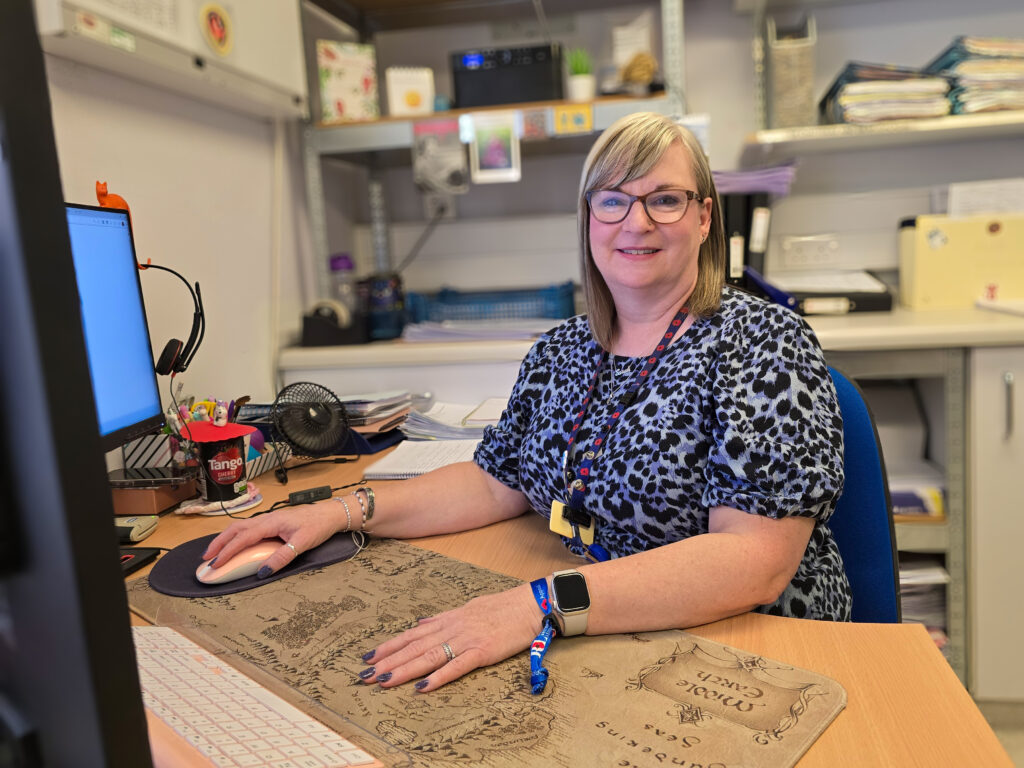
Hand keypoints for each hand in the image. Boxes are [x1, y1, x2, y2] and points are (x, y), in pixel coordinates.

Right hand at [202, 498, 345, 575]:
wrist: (330, 514)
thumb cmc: (318, 526)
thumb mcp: (301, 544)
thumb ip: (282, 558)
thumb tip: (263, 572)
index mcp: (271, 522)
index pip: (243, 538)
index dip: (227, 551)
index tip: (215, 564)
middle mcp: (266, 518)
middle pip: (235, 529)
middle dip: (219, 543)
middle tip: (206, 558)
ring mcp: (269, 519)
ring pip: (240, 527)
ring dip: (226, 538)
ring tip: (215, 552)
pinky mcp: (272, 522)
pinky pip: (248, 528)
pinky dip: (236, 536)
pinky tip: (235, 543)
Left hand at [358, 584, 542, 691]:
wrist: (529, 604)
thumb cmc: (502, 607)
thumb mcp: (468, 607)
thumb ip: (443, 618)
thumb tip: (421, 624)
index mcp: (448, 619)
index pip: (412, 634)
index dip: (389, 646)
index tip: (368, 656)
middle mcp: (452, 628)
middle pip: (414, 647)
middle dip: (388, 661)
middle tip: (365, 674)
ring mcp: (467, 639)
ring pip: (429, 656)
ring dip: (405, 670)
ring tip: (384, 680)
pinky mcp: (482, 651)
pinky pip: (457, 666)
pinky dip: (439, 677)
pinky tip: (423, 687)